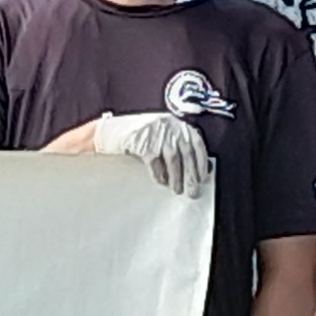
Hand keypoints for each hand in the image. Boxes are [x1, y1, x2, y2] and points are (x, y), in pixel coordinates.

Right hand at [87, 110, 209, 196]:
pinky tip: (161, 182)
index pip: (196, 143)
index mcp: (177, 124)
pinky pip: (155, 163)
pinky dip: (159, 174)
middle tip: (193, 191)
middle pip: (186, 153)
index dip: (201, 162)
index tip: (203, 177)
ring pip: (173, 159)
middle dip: (191, 175)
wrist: (113, 131)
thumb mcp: (162, 134)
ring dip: (176, 178)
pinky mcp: (143, 142)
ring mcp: (156, 133)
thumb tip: (194, 169)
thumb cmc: (140, 136)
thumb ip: (177, 145)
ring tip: (177, 190)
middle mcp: (170, 126)